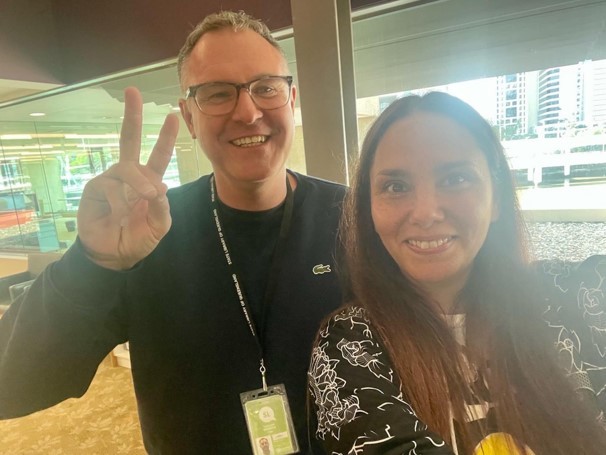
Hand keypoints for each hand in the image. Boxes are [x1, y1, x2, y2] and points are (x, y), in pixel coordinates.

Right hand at [77, 87, 179, 269]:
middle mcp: (129, 176)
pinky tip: (122, 215)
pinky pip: (111, 186)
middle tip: (133, 92)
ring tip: (147, 199)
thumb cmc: (138, 238)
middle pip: (129, 140)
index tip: (173, 115)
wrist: (114, 255)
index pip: (158, 155)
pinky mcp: (96, 188)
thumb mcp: (160, 225)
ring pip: (126, 167)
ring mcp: (111, 180)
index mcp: (148, 181)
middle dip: (132, 115)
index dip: (165, 137)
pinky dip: (120, 201)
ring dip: (139, 182)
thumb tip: (161, 186)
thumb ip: (163, 207)